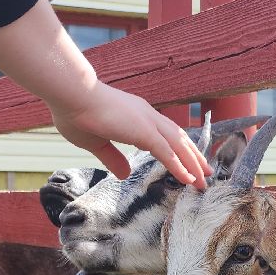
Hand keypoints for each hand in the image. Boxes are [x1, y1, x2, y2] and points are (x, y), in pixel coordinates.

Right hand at [0, 0, 208, 185]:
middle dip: (193, 156)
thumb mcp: (96, 143)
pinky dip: (180, 166)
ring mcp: (146, 121)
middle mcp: (146, 115)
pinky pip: (167, 152)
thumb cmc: (74, 113)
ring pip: (178, 144)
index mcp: (135, 116)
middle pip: (178, 137)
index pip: (164, 134)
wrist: (69, 94)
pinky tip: (188, 179)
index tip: (186, 162)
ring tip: (203, 180)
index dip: (177, 148)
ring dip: (193, 163)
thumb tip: (124, 174)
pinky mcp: (143, 130)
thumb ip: (112, 157)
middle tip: (206, 172)